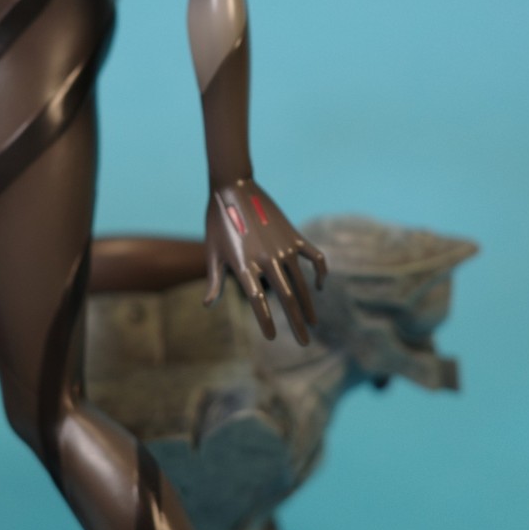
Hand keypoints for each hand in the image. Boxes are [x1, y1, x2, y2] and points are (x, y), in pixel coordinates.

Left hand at [204, 179, 326, 345]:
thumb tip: (208, 305)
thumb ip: (214, 280)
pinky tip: (319, 286)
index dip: (265, 320)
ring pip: (301, 282)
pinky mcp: (293, 236)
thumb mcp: (212, 252)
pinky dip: (320, 272)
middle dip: (296, 323)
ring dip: (308, 304)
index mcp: (243, 264)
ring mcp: (283, 247)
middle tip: (305, 343)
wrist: (233, 187)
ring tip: (313, 323)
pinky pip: (313, 258)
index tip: (271, 337)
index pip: (257, 301)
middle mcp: (266, 258)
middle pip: (285, 297)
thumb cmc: (217, 221)